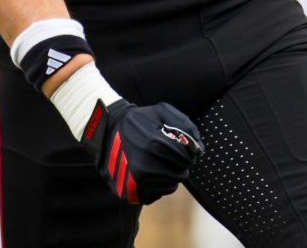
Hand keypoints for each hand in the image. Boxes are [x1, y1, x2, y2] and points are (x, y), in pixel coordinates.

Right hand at [82, 98, 203, 204]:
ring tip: (160, 161)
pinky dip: (159, 184)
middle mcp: (145, 165)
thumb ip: (186, 126)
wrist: (106, 130)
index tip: (184, 148)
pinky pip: (158, 194)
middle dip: (181, 164)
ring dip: (171, 174)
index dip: (189, 152)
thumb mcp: (162, 111)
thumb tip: (200, 150)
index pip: (186, 157)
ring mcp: (137, 182)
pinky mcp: (131, 192)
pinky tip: (151, 171)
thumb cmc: (139, 120)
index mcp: (153, 144)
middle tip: (172, 155)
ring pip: (171, 185)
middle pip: (180, 173)